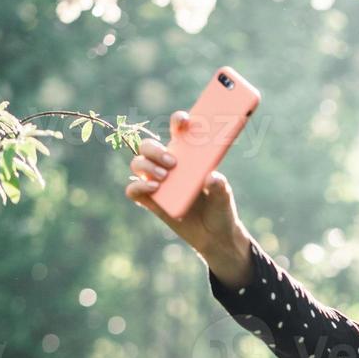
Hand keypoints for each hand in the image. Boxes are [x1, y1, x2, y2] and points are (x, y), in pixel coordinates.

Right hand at [125, 109, 244, 258]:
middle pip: (148, 147)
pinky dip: (139, 187)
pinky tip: (154, 189)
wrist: (215, 236)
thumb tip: (211, 177)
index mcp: (187, 157)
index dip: (178, 121)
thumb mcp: (224, 196)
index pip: (177, 132)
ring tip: (165, 176)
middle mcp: (168, 166)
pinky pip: (134, 190)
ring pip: (138, 164)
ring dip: (148, 166)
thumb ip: (220, 186)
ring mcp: (157, 183)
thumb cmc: (220, 209)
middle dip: (156, 150)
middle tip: (173, 162)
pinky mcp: (151, 202)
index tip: (184, 121)